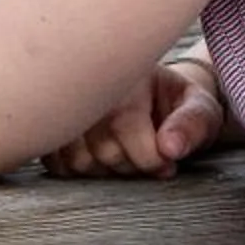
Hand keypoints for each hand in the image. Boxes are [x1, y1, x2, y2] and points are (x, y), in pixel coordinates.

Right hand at [42, 57, 224, 178]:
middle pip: (104, 153)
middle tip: (145, 155)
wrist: (142, 88)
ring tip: (121, 152)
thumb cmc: (172, 101)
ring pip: (79, 162)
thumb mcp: (197, 105)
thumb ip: (192, 124)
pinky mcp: (47, 124)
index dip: (155, 161)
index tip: (167, 160)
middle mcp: (84, 86)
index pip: (131, 136)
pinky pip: (57, 163)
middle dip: (132, 166)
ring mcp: (60, 105)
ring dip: (104, 168)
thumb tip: (170, 147)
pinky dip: (78, 167)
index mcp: (124, 76)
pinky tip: (97, 152)